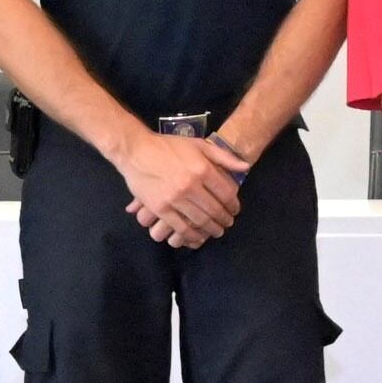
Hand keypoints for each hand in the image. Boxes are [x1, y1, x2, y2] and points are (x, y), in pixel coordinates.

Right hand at [117, 130, 244, 248]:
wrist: (135, 151)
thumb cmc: (168, 146)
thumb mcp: (198, 144)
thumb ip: (223, 156)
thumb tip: (246, 167)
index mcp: (202, 169)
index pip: (226, 193)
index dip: (234, 204)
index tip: (235, 209)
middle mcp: (191, 185)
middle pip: (215, 209)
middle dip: (225, 219)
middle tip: (228, 223)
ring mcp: (175, 199)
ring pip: (200, 221)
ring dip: (212, 229)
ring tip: (216, 231)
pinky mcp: (161, 208)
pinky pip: (180, 227)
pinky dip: (192, 236)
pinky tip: (198, 238)